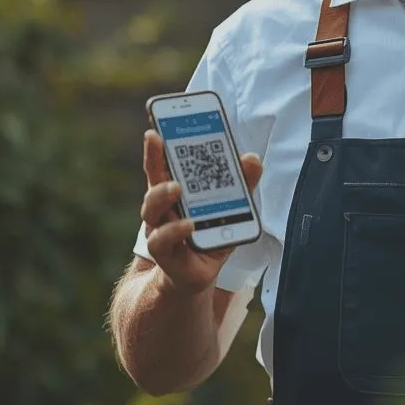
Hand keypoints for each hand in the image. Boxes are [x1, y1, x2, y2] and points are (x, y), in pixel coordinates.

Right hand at [139, 130, 261, 295]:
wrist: (195, 275)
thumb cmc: (210, 235)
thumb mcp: (232, 208)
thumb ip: (242, 184)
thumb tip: (252, 158)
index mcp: (175, 194)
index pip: (162, 166)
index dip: (156, 148)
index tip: (155, 129)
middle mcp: (163, 210)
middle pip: (154, 182)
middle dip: (156, 161)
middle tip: (159, 140)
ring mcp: (161, 231)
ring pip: (152, 211)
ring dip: (162, 195)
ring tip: (176, 187)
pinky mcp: (167, 255)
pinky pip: (162, 242)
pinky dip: (175, 231)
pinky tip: (189, 225)